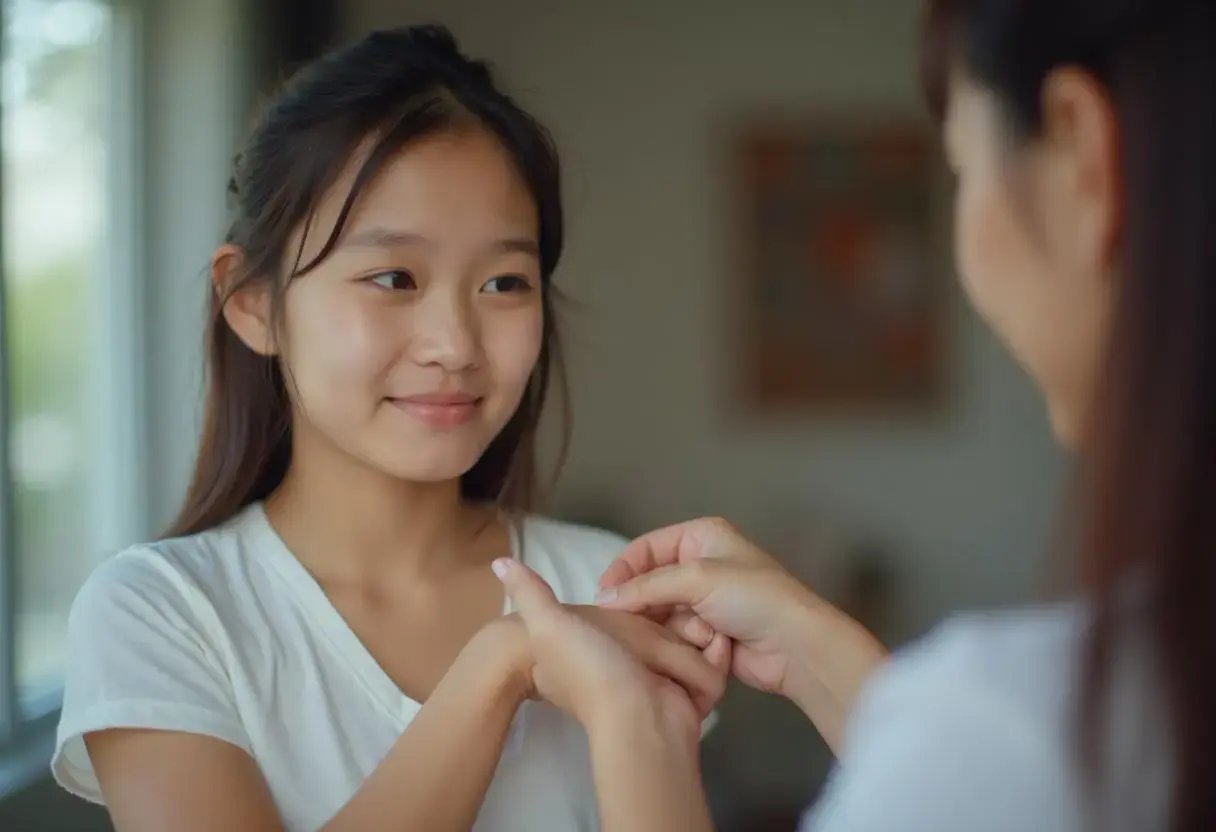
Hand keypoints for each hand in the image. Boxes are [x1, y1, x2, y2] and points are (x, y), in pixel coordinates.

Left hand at [491, 558, 727, 736]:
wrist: (640, 722)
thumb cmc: (594, 671)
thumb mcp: (552, 626)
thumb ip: (531, 593)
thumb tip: (500, 561)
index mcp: (589, 647)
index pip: (619, 614)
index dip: (632, 610)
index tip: (638, 608)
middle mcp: (622, 663)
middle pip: (658, 626)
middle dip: (673, 626)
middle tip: (677, 618)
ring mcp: (656, 679)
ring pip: (686, 640)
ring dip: (694, 643)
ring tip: (699, 637)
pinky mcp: (687, 692)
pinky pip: (707, 665)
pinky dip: (711, 663)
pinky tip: (712, 654)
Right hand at [597, 517, 886, 751]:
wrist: (797, 646)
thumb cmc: (753, 598)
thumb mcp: (697, 579)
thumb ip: (647, 586)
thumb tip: (603, 600)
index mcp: (701, 537)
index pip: (645, 548)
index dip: (622, 570)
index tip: (603, 598)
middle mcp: (701, 564)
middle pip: (651, 583)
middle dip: (643, 604)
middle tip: (622, 625)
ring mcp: (706, 601)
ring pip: (662, 613)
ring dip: (667, 626)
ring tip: (668, 637)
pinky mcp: (709, 633)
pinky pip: (676, 635)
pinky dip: (679, 642)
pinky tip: (684, 650)